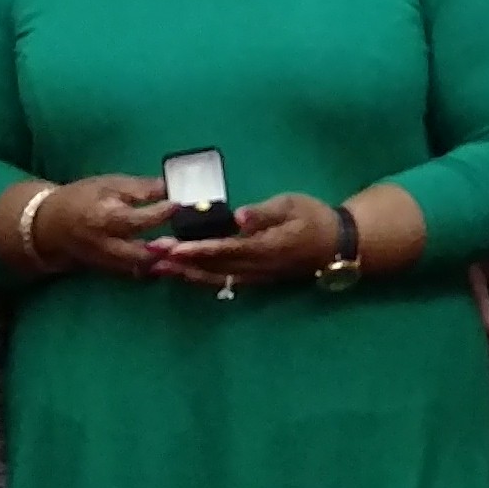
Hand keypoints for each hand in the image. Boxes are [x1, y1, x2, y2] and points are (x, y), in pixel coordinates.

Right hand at [31, 175, 176, 277]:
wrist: (51, 223)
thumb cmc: (83, 197)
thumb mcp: (109, 184)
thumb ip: (140, 188)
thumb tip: (170, 186)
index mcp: (105, 218)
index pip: (138, 219)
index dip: (162, 213)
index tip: (179, 204)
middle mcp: (106, 244)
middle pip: (141, 254)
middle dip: (165, 250)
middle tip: (186, 238)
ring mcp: (107, 261)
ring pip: (139, 269)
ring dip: (162, 263)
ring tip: (182, 251)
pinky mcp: (109, 270)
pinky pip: (134, 274)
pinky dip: (152, 269)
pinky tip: (169, 260)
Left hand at [153, 193, 341, 288]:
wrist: (337, 244)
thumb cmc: (314, 217)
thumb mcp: (293, 205)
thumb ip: (265, 213)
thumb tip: (240, 217)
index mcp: (266, 246)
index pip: (226, 249)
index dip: (198, 249)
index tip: (173, 248)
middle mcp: (257, 267)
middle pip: (214, 268)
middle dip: (181, 263)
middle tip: (150, 256)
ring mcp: (256, 276)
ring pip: (216, 279)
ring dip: (186, 274)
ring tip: (157, 269)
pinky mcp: (255, 278)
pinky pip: (224, 282)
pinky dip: (200, 278)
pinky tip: (183, 274)